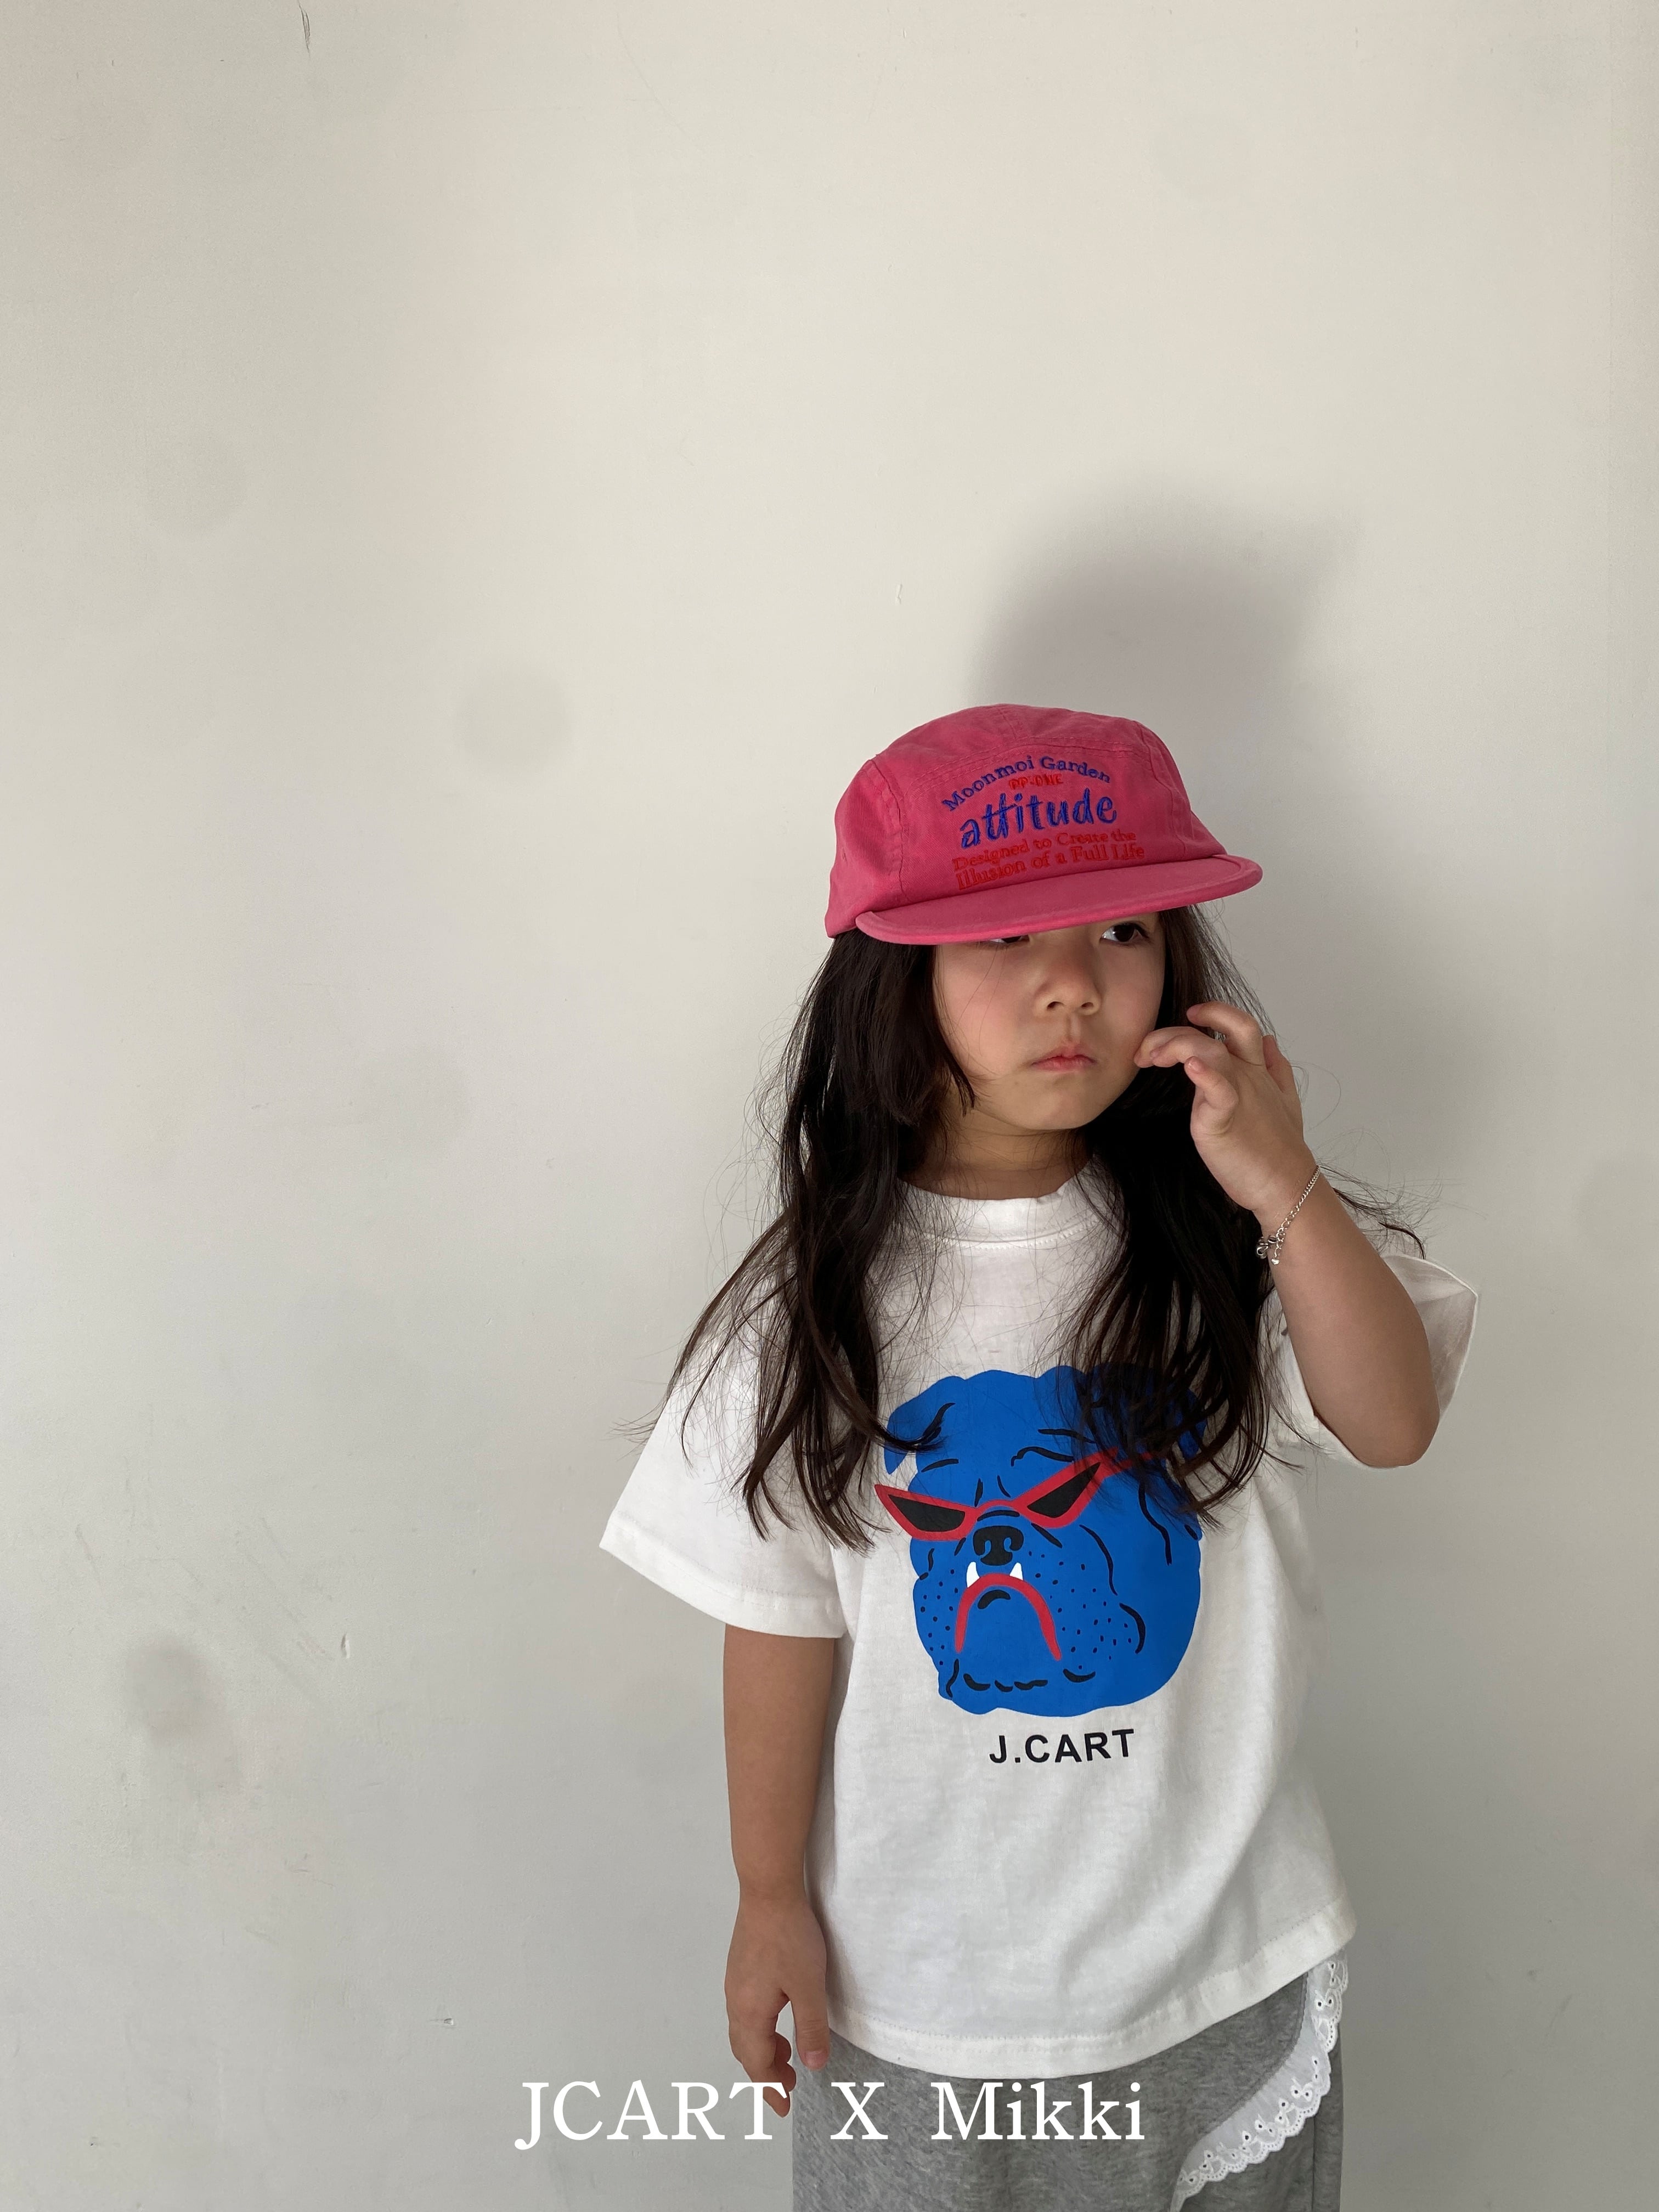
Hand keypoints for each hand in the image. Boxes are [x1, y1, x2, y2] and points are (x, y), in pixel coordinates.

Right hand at [725, 1886, 829, 2117]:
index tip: (784, 2107)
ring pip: (743, 2028)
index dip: (771, 2088)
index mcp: (749, 2012)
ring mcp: (735, 1981)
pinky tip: (778, 2017)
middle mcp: (735, 2000)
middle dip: (765, 2071)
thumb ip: (811, 2028)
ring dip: (762, 2048)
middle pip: (744, 2049)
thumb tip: (812, 2065)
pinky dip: (760, 2027)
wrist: (768, 1889)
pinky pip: (745, 2010)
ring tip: (787, 2054)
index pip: (756, 2062)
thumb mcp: (809, 1987)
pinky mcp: (741, 1965)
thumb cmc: (790, 1937)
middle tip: (789, 2084)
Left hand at [1133, 1001, 1316, 1224]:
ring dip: (1175, 1046)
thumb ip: (1277, 1069)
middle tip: (1147, 1049)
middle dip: (1173, 1031)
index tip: (1190, 1014)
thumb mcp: (1285, 1100)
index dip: (1216, 1011)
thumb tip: (1270, 1040)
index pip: (1240, 1025)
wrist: (1286, 1185)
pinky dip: (1205, 1075)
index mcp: (1257, 1071)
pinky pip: (1219, 1090)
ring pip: (1211, 1052)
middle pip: (1215, 1034)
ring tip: (1151, 1057)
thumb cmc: (1279, 1148)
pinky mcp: (1225, 1120)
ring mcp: (1238, 1095)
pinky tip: (1189, 1066)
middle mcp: (1248, 1076)